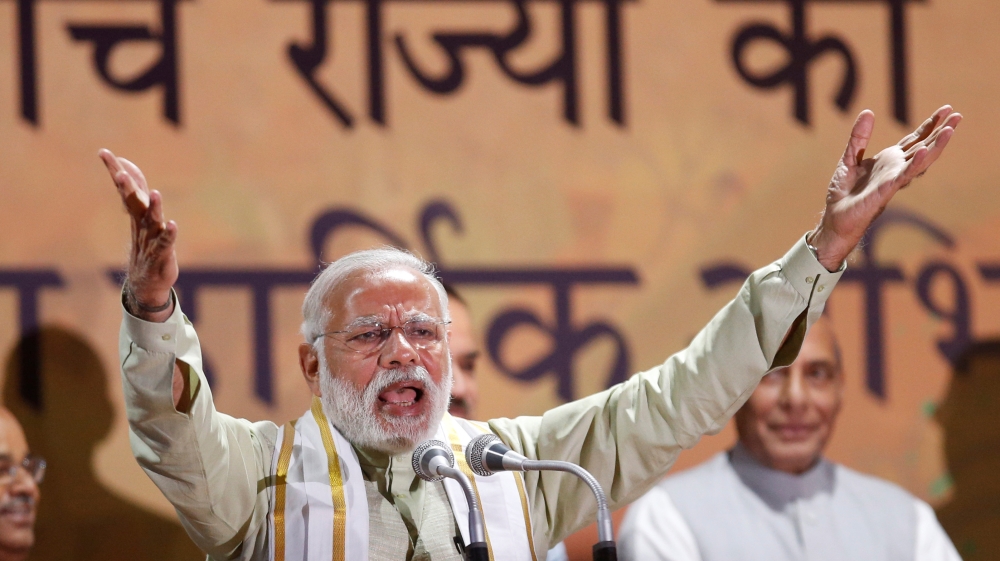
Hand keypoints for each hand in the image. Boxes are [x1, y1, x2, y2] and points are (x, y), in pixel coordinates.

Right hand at [99, 149, 177, 320]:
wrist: (146, 281)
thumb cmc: (145, 243)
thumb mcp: (140, 215)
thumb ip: (136, 192)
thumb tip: (126, 170)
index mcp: (137, 213)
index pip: (126, 188)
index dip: (116, 170)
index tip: (104, 152)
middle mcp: (142, 223)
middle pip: (134, 202)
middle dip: (127, 187)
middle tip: (118, 172)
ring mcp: (151, 238)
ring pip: (152, 221)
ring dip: (154, 208)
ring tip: (156, 194)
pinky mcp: (162, 253)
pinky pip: (166, 242)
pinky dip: (169, 234)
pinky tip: (173, 225)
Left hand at [808, 106, 961, 270]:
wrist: (836, 216)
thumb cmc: (843, 192)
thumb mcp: (849, 158)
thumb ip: (859, 137)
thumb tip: (868, 112)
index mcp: (889, 160)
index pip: (914, 140)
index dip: (929, 125)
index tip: (945, 109)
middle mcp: (896, 169)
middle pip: (924, 147)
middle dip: (941, 132)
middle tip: (958, 115)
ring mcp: (894, 180)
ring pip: (921, 161)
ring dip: (936, 146)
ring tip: (950, 130)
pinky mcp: (886, 190)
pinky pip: (904, 176)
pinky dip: (915, 164)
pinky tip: (924, 152)